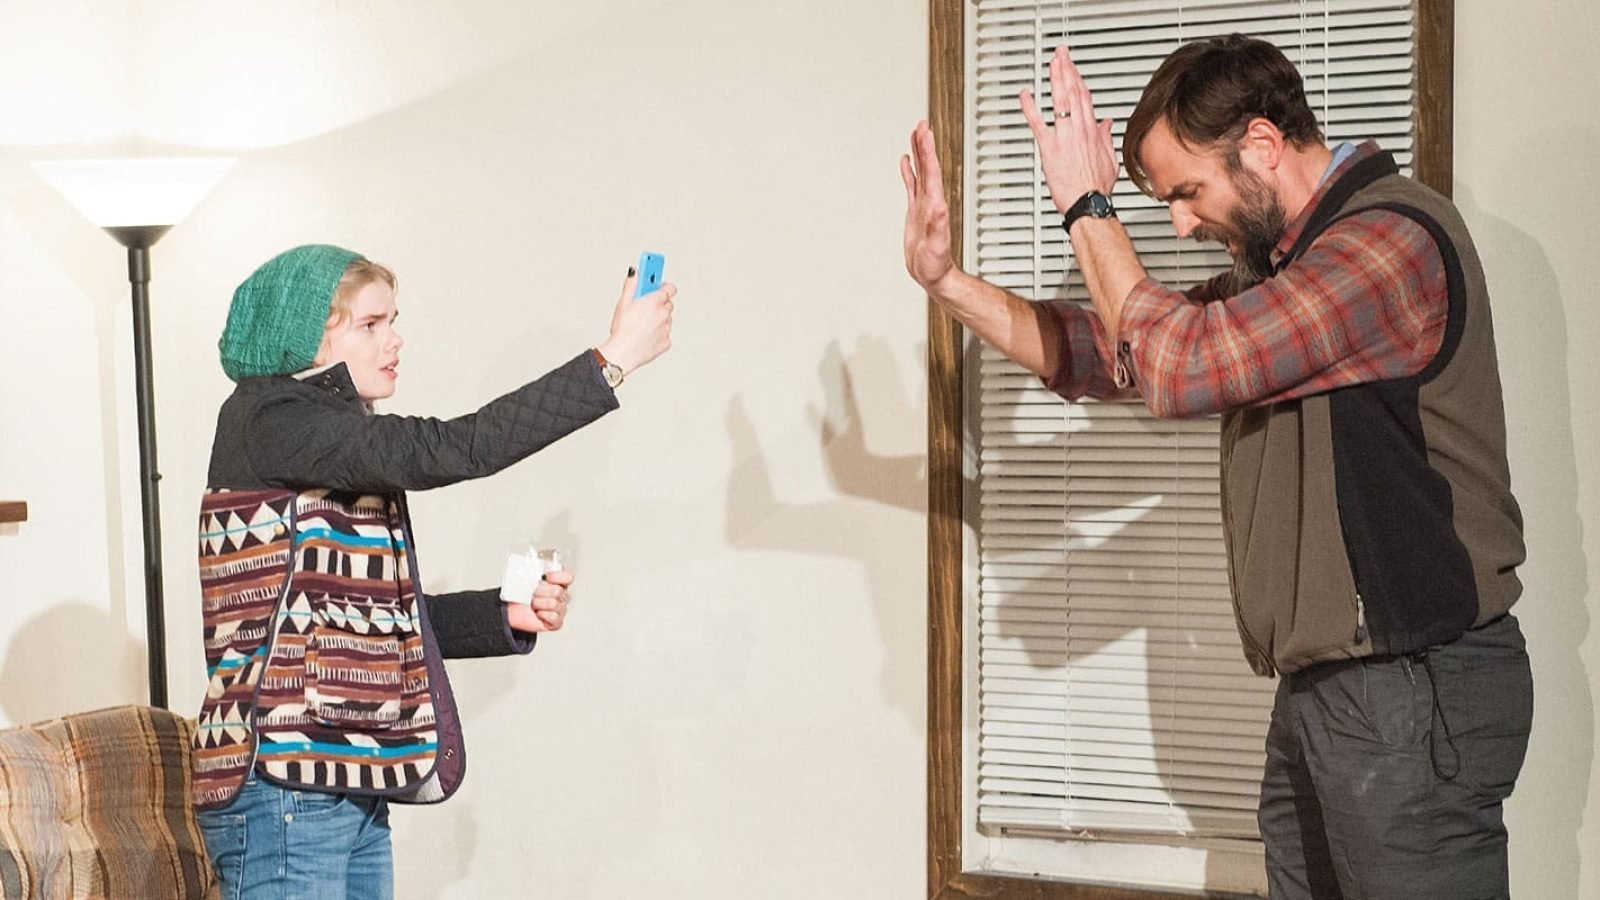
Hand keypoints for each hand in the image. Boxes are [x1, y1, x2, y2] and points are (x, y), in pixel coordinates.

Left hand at [506, 568, 573, 632]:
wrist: (512, 611)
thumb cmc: (521, 595)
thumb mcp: (526, 579)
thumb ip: (536, 573)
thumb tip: (540, 572)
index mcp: (558, 583)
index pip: (568, 577)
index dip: (557, 576)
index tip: (544, 577)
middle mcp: (561, 596)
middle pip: (558, 591)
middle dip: (540, 592)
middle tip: (533, 594)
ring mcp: (560, 609)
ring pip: (553, 604)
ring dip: (538, 604)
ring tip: (534, 605)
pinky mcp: (556, 622)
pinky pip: (554, 617)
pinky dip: (542, 615)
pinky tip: (538, 614)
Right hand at [597, 269, 674, 373]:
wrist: (623, 352)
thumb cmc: (623, 329)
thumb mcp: (623, 303)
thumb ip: (631, 285)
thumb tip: (635, 272)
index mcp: (654, 302)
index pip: (669, 288)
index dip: (663, 286)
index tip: (658, 284)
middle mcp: (664, 314)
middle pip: (667, 303)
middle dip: (658, 303)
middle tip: (645, 306)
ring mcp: (666, 329)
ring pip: (666, 319)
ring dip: (658, 319)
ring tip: (642, 324)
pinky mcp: (666, 342)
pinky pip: (664, 334)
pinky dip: (658, 333)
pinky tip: (645, 335)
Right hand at [901, 120, 959, 292]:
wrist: (933, 275)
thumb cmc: (936, 264)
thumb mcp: (938, 245)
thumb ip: (939, 225)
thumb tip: (940, 205)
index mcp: (935, 204)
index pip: (931, 171)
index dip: (928, 150)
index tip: (925, 131)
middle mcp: (930, 201)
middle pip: (927, 165)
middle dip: (924, 144)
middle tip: (921, 124)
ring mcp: (923, 205)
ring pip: (919, 172)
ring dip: (918, 153)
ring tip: (915, 135)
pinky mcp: (915, 212)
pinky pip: (911, 185)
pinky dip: (909, 171)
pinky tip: (906, 162)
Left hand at [1019, 46, 1119, 213]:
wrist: (1088, 204)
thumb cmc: (1096, 188)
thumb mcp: (1110, 160)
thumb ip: (1106, 139)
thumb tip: (1106, 124)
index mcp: (1092, 132)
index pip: (1086, 98)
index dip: (1079, 79)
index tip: (1073, 68)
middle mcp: (1078, 130)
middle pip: (1073, 92)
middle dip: (1067, 69)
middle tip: (1061, 54)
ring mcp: (1063, 137)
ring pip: (1060, 100)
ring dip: (1055, 78)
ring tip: (1051, 62)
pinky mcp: (1049, 148)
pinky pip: (1038, 123)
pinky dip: (1030, 107)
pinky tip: (1024, 95)